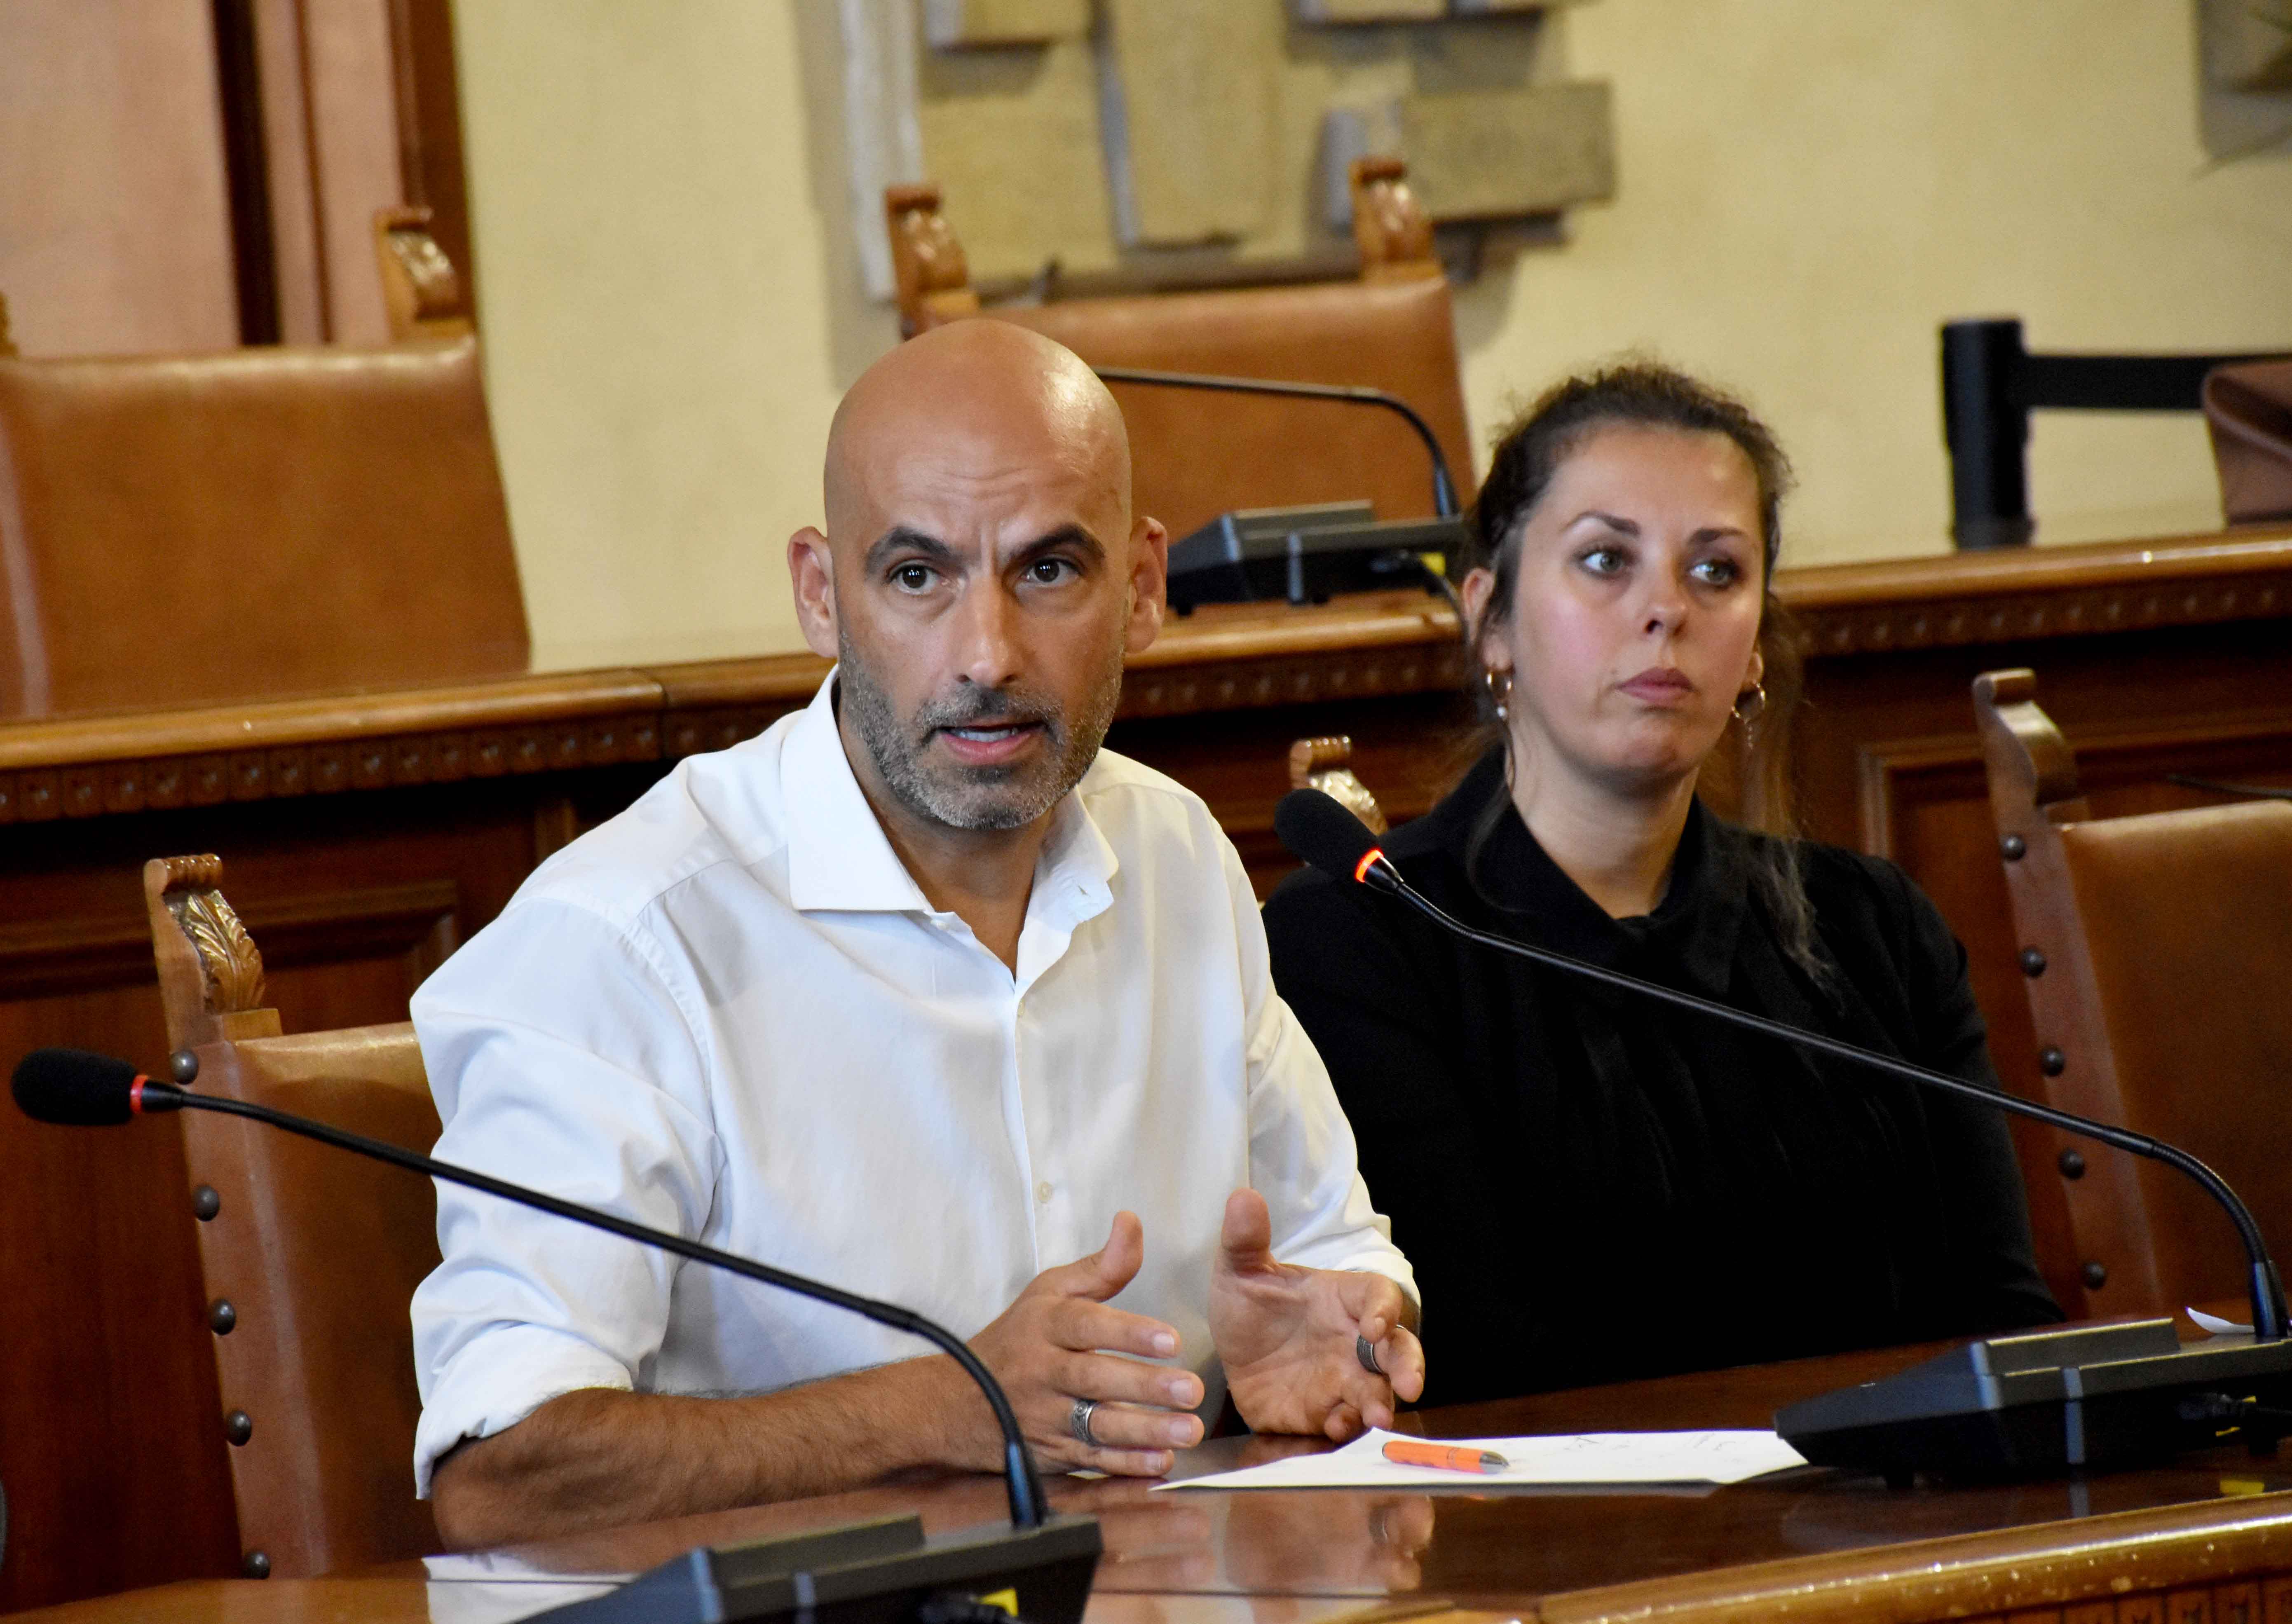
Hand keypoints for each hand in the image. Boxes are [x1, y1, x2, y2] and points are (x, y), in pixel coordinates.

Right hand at [966, 1211, 1205, 1475]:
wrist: (957, 1401)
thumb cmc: (1018, 1338)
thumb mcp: (1050, 1292)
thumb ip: (1100, 1265)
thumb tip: (1131, 1221)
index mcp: (1045, 1324)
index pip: (1087, 1325)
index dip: (1129, 1332)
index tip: (1173, 1339)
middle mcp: (1042, 1370)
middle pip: (1094, 1378)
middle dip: (1145, 1386)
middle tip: (1194, 1390)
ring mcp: (1044, 1416)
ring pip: (1096, 1425)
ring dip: (1145, 1431)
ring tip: (1189, 1430)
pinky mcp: (1049, 1452)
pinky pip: (1090, 1461)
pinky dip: (1125, 1465)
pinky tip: (1161, 1462)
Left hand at [1207, 1189, 1424, 1440]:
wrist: (1233, 1354)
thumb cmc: (1252, 1305)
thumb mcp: (1240, 1270)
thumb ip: (1245, 1239)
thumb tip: (1243, 1196)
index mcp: (1344, 1299)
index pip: (1380, 1296)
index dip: (1384, 1310)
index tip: (1373, 1326)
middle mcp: (1354, 1342)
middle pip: (1398, 1352)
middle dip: (1407, 1367)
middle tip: (1409, 1386)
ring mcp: (1344, 1381)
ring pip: (1378, 1393)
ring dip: (1380, 1405)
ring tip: (1375, 1417)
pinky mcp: (1324, 1414)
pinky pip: (1343, 1423)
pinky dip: (1343, 1427)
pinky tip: (1332, 1427)